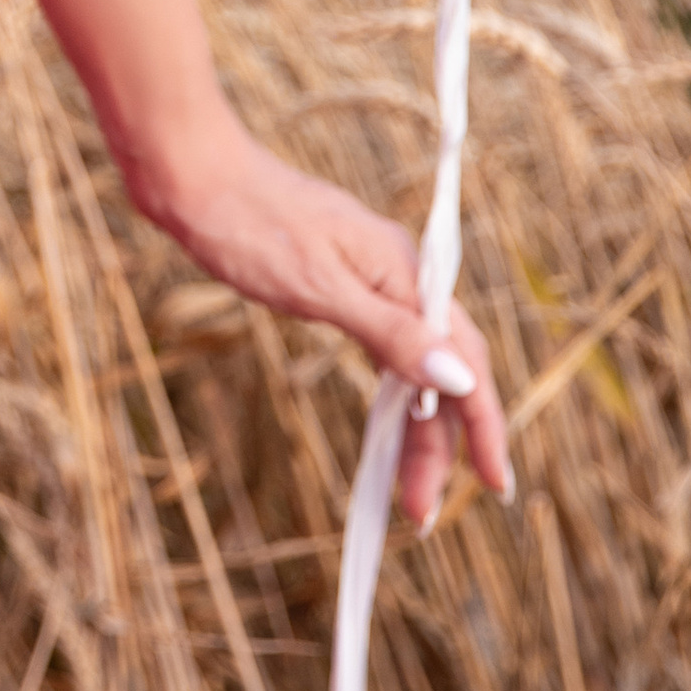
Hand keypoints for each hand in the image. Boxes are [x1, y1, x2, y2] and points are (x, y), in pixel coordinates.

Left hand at [133, 106, 512, 534]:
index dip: (482, 426)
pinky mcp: (341, 281)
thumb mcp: (318, 288)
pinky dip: (395, 392)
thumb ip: (390, 334)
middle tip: (421, 514)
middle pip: (442, 370)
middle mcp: (400, 274)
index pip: (464, 361)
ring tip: (409, 488)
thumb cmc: (249, 223)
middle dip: (441, 445)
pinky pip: (388, 346)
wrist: (194, 176)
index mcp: (407, 272)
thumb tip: (456, 378)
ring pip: (415, 362)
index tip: (496, 485)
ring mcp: (372, 277)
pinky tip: (391, 421)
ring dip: (417, 426)